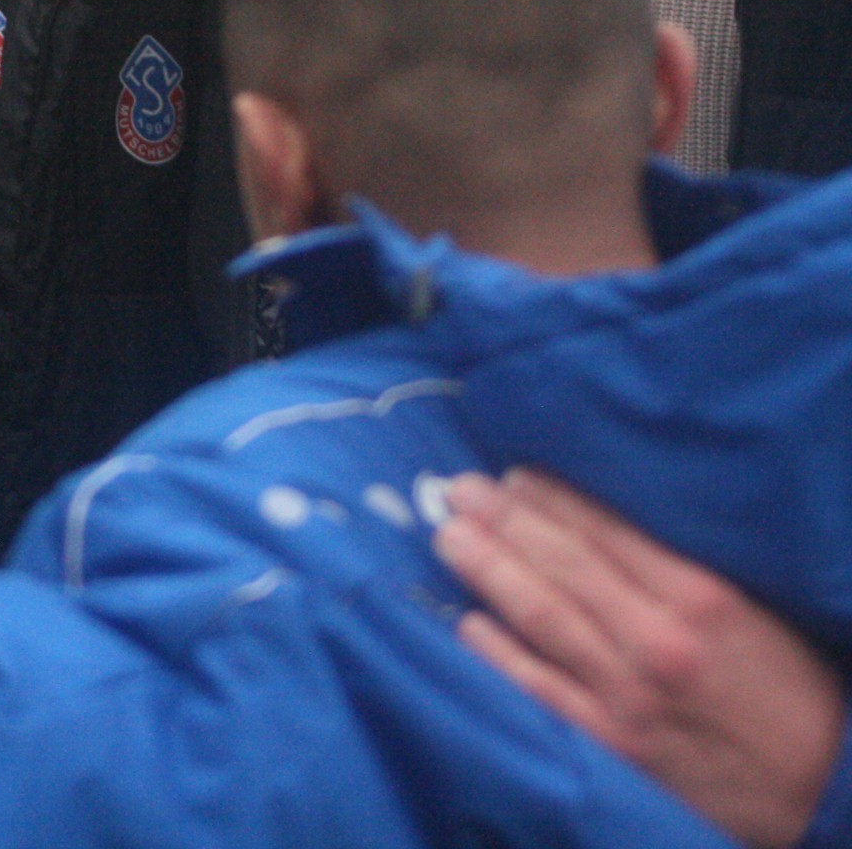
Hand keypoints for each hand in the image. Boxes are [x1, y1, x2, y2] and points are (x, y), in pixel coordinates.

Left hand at [435, 468, 844, 847]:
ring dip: (487, 570)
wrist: (823, 785)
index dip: (548, 499)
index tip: (510, 476)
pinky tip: (466, 620)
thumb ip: (672, 570)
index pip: (603, 530)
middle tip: (456, 488)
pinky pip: (539, 690)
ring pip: (541, 617)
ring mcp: (628, 696)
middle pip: (561, 565)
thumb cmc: (785, 688)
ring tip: (448, 535)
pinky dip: (498, 653)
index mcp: (697, 597)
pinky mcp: (613, 746)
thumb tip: (595, 525)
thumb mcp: (746, 610)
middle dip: (502, 521)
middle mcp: (656, 641)